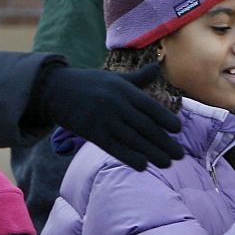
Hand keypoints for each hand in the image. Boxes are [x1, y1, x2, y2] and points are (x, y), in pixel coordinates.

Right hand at [34, 63, 182, 170]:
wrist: (55, 90)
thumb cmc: (89, 83)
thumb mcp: (114, 78)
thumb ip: (138, 79)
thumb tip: (157, 68)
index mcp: (124, 90)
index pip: (150, 107)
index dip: (166, 119)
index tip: (178, 130)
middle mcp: (116, 104)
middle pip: (145, 127)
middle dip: (164, 142)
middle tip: (179, 154)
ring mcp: (104, 119)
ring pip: (133, 140)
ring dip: (152, 153)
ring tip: (167, 163)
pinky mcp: (92, 133)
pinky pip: (114, 148)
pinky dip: (130, 157)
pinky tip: (143, 166)